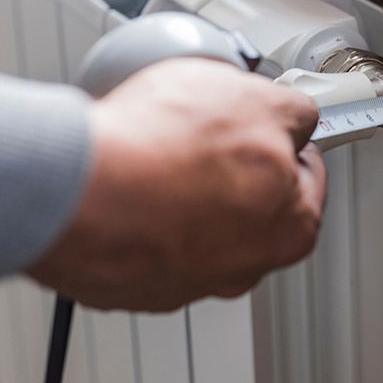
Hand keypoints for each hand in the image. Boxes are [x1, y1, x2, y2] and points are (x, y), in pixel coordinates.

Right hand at [26, 59, 326, 311]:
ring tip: (152, 152)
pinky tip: (123, 180)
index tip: (266, 126)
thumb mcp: (258, 98)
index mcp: (290, 228)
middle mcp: (241, 268)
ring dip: (179, 193)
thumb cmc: (166, 152)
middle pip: (250, 207)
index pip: (307, 179)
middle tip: (202, 133)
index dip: (284, 140)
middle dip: (230, 168)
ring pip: (192, 226)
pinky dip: (137, 214)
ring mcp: (180, 281)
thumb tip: (294, 115)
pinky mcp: (126, 283)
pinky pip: (142, 240)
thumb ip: (292, 113)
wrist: (76, 193)